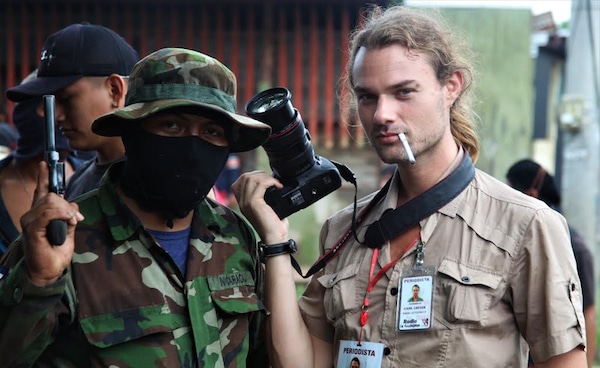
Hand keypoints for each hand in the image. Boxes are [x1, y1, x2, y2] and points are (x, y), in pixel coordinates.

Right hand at [19, 162, 83, 286]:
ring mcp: (29, 221)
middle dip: (67, 204)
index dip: (44, 176)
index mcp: (41, 213)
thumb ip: (68, 214)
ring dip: (66, 211)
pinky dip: (61, 214)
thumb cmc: (57, 252)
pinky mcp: (31, 228)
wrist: (50, 270)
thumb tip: (73, 204)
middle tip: (76, 218)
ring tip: (72, 222)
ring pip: (50, 201)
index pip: (41, 190)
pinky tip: (68, 221)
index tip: (46, 163)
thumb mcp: (68, 229)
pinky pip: (47, 212)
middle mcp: (32, 214)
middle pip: (50, 194)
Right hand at [232, 171, 288, 243]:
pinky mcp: (253, 203)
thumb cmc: (274, 225)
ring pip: (251, 178)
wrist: (275, 238)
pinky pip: (260, 185)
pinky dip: (271, 181)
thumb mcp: (267, 207)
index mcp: (242, 202)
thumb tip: (273, 182)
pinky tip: (278, 186)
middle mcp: (241, 202)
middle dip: (261, 174)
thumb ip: (264, 195)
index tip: (267, 179)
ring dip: (266, 177)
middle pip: (245, 177)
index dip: (254, 175)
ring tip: (276, 183)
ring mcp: (246, 202)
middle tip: (273, 180)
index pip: (241, 180)